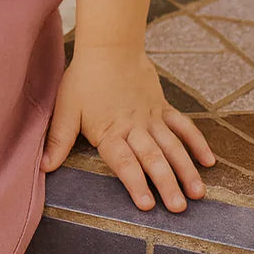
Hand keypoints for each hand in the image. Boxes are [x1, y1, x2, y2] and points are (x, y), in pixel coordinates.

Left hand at [40, 46, 215, 211]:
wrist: (109, 46)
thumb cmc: (84, 79)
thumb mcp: (66, 109)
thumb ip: (58, 140)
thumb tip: (44, 168)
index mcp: (110, 131)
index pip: (123, 162)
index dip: (135, 183)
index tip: (147, 205)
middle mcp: (134, 127)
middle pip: (152, 158)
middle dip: (167, 183)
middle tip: (179, 207)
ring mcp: (151, 117)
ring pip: (172, 145)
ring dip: (186, 169)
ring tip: (198, 193)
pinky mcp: (162, 107)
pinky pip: (183, 125)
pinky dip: (196, 142)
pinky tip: (208, 161)